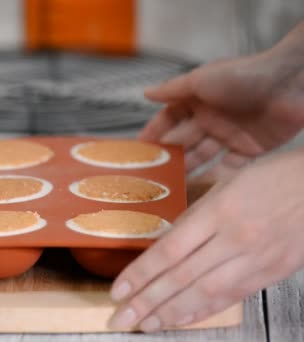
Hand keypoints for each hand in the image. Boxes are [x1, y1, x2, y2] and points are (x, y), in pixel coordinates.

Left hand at [108, 148, 303, 331]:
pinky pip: (231, 298)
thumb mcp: (226, 185)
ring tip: (145, 324)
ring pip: (205, 293)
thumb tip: (166, 243)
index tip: (118, 290)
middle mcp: (235, 239)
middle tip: (122, 318)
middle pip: (182, 277)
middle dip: (147, 301)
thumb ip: (196, 215)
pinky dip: (203, 311)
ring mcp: (255, 259)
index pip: (169, 250)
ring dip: (170, 312)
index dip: (141, 274)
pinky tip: (181, 319)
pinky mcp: (271, 273)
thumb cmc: (272, 178)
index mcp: (220, 211)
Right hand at [140, 23, 303, 181]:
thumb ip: (172, 90)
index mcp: (197, 100)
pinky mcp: (251, 148)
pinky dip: (215, 178)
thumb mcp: (200, 79)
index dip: (154, 134)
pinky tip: (200, 190)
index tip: (137, 151)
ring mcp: (230, 134)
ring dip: (187, 170)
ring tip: (169, 187)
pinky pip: (229, 168)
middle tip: (149, 175)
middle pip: (184, 141)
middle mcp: (212, 118)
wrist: (290, 82)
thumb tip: (146, 93)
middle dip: (167, 157)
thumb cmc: (243, 75)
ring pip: (203, 157)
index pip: (169, 119)